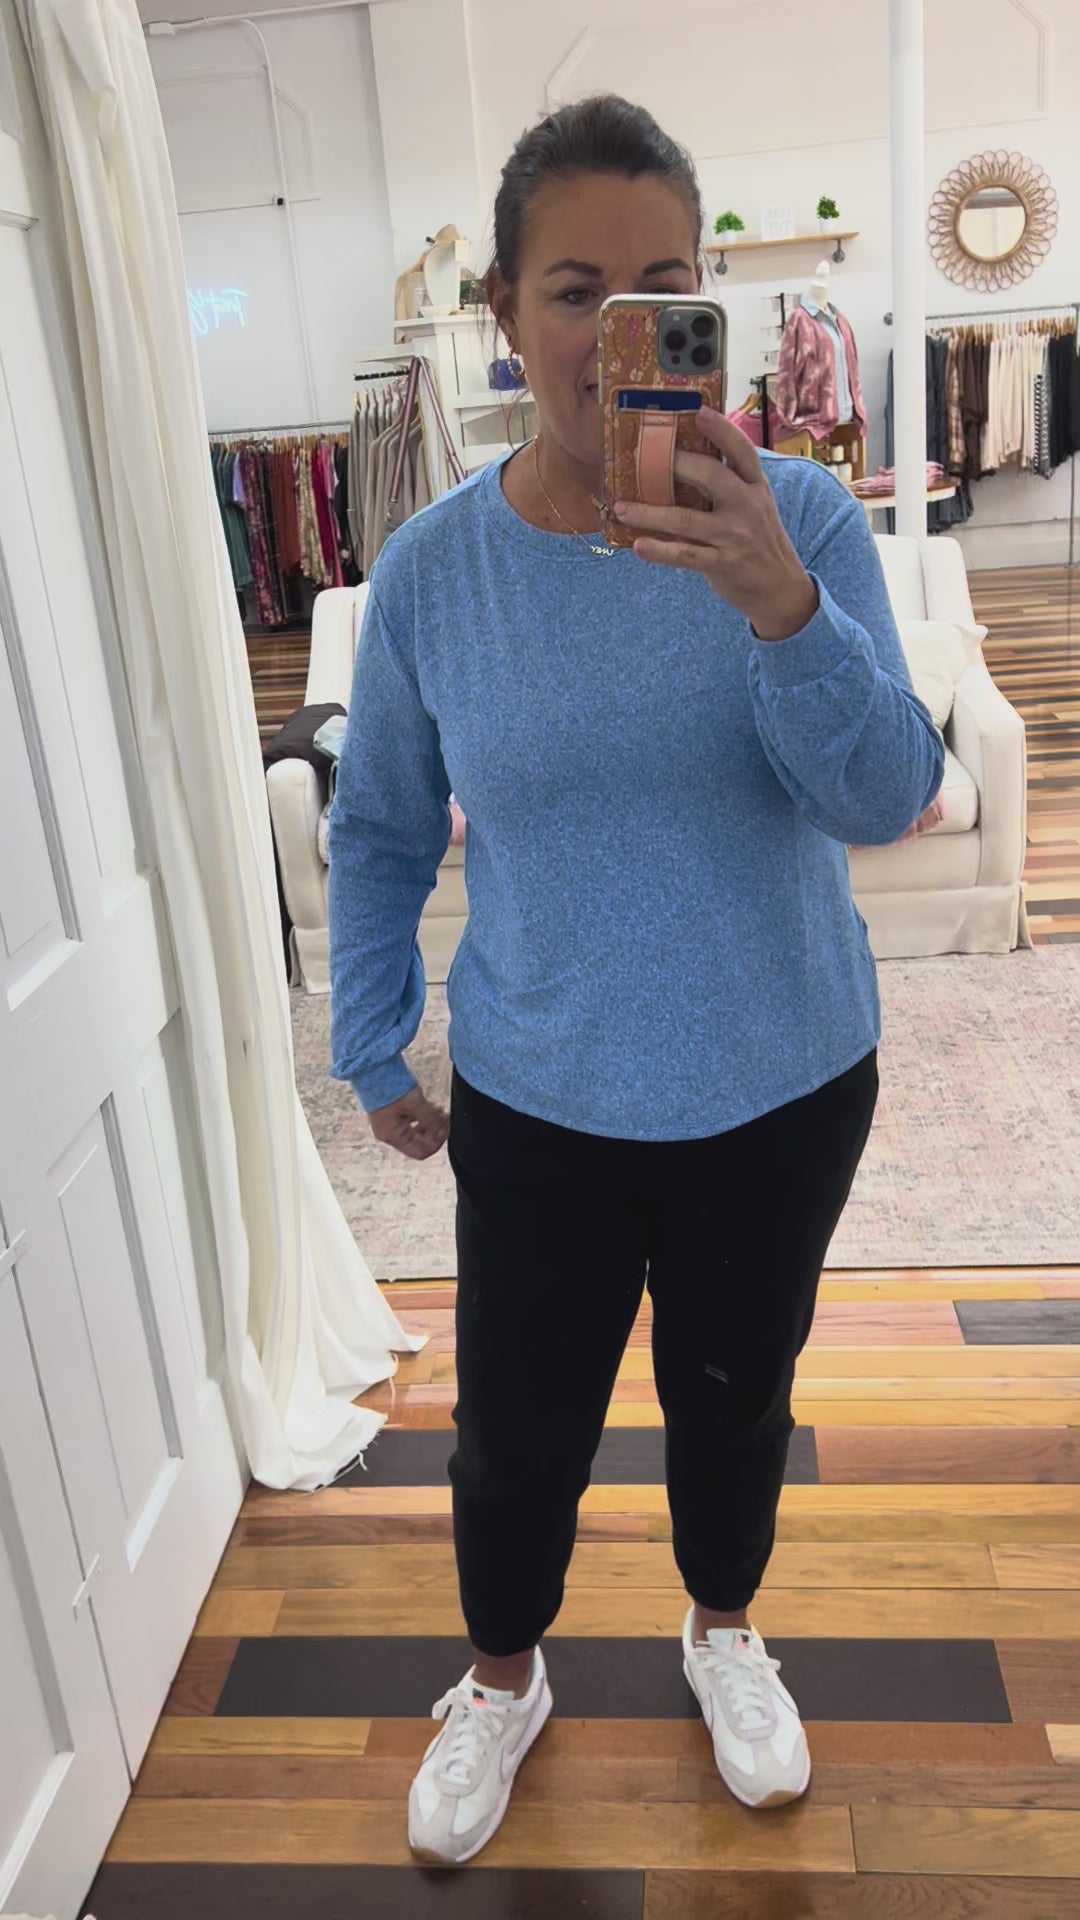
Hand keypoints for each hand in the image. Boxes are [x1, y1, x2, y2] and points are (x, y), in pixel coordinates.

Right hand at [369, 1085, 448, 1160]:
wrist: (375, 1068)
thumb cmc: (391, 1087)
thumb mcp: (416, 1105)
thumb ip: (432, 1120)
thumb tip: (445, 1130)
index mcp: (392, 1136)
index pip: (419, 1152)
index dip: (436, 1143)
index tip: (445, 1130)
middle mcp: (391, 1133)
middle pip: (420, 1142)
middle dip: (436, 1131)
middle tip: (447, 1118)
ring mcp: (392, 1123)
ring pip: (418, 1130)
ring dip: (432, 1122)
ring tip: (442, 1110)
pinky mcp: (394, 1112)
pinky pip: (414, 1120)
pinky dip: (425, 1115)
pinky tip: (434, 1106)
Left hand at [614, 405, 819, 640]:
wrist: (780, 588)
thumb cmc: (758, 540)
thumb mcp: (755, 505)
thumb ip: (728, 485)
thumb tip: (684, 462)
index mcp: (755, 486)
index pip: (741, 450)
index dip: (721, 429)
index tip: (698, 411)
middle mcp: (747, 506)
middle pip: (710, 475)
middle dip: (675, 464)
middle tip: (641, 457)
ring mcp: (735, 536)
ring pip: (686, 518)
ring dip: (650, 513)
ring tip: (621, 508)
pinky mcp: (723, 564)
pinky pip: (686, 555)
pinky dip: (661, 551)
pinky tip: (639, 546)